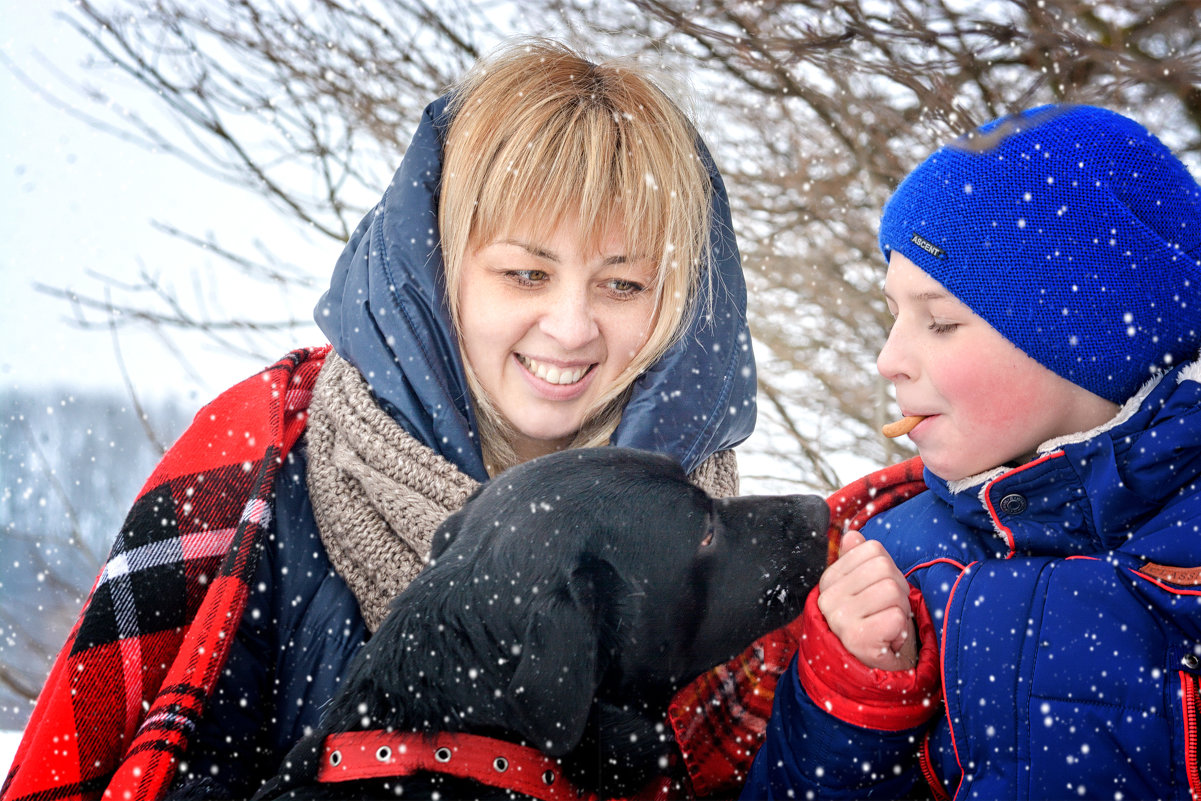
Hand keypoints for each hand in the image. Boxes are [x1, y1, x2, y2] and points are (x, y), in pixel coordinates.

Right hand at [817, 530, 916, 670]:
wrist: (872, 670)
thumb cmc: (873, 622)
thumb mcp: (865, 588)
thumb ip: (858, 560)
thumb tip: (853, 536)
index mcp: (829, 580)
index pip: (873, 550)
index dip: (887, 570)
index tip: (878, 594)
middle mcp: (828, 597)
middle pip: (884, 569)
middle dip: (897, 591)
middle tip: (886, 612)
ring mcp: (839, 618)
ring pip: (892, 590)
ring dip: (899, 610)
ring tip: (886, 626)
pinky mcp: (856, 639)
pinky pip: (896, 617)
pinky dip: (900, 630)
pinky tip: (887, 640)